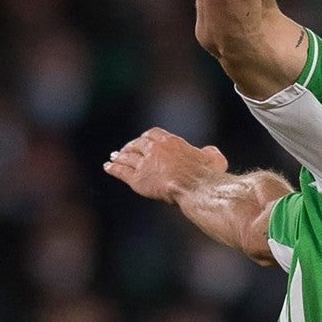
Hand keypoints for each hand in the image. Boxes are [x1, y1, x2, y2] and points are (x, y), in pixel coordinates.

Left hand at [103, 127, 228, 203]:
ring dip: (120, 157)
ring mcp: (144, 164)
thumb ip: (209, 153)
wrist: (196, 188)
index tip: (143, 140)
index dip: (146, 138)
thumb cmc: (208, 175)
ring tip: (113, 157)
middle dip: (130, 147)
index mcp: (171, 142)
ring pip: (127, 157)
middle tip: (125, 149)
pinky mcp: (137, 179)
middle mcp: (154, 149)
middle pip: (137, 144)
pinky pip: (121, 171)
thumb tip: (208, 151)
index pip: (152, 134)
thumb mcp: (214, 159)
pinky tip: (107, 167)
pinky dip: (113, 168)